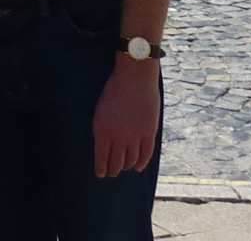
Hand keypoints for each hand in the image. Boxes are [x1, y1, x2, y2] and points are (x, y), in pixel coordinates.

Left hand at [92, 61, 160, 177]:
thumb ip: (102, 130)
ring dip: (126, 167)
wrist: (134, 76)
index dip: (101, 169)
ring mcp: (135, 135)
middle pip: (117, 163)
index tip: (101, 174)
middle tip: (112, 173)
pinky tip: (137, 167)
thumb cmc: (114, 90)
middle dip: (113, 171)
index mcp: (103, 130)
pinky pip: (146, 154)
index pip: (101, 159)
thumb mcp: (100, 111)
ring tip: (124, 168)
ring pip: (131, 161)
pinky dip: (141, 163)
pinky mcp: (149, 132)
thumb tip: (103, 149)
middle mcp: (119, 136)